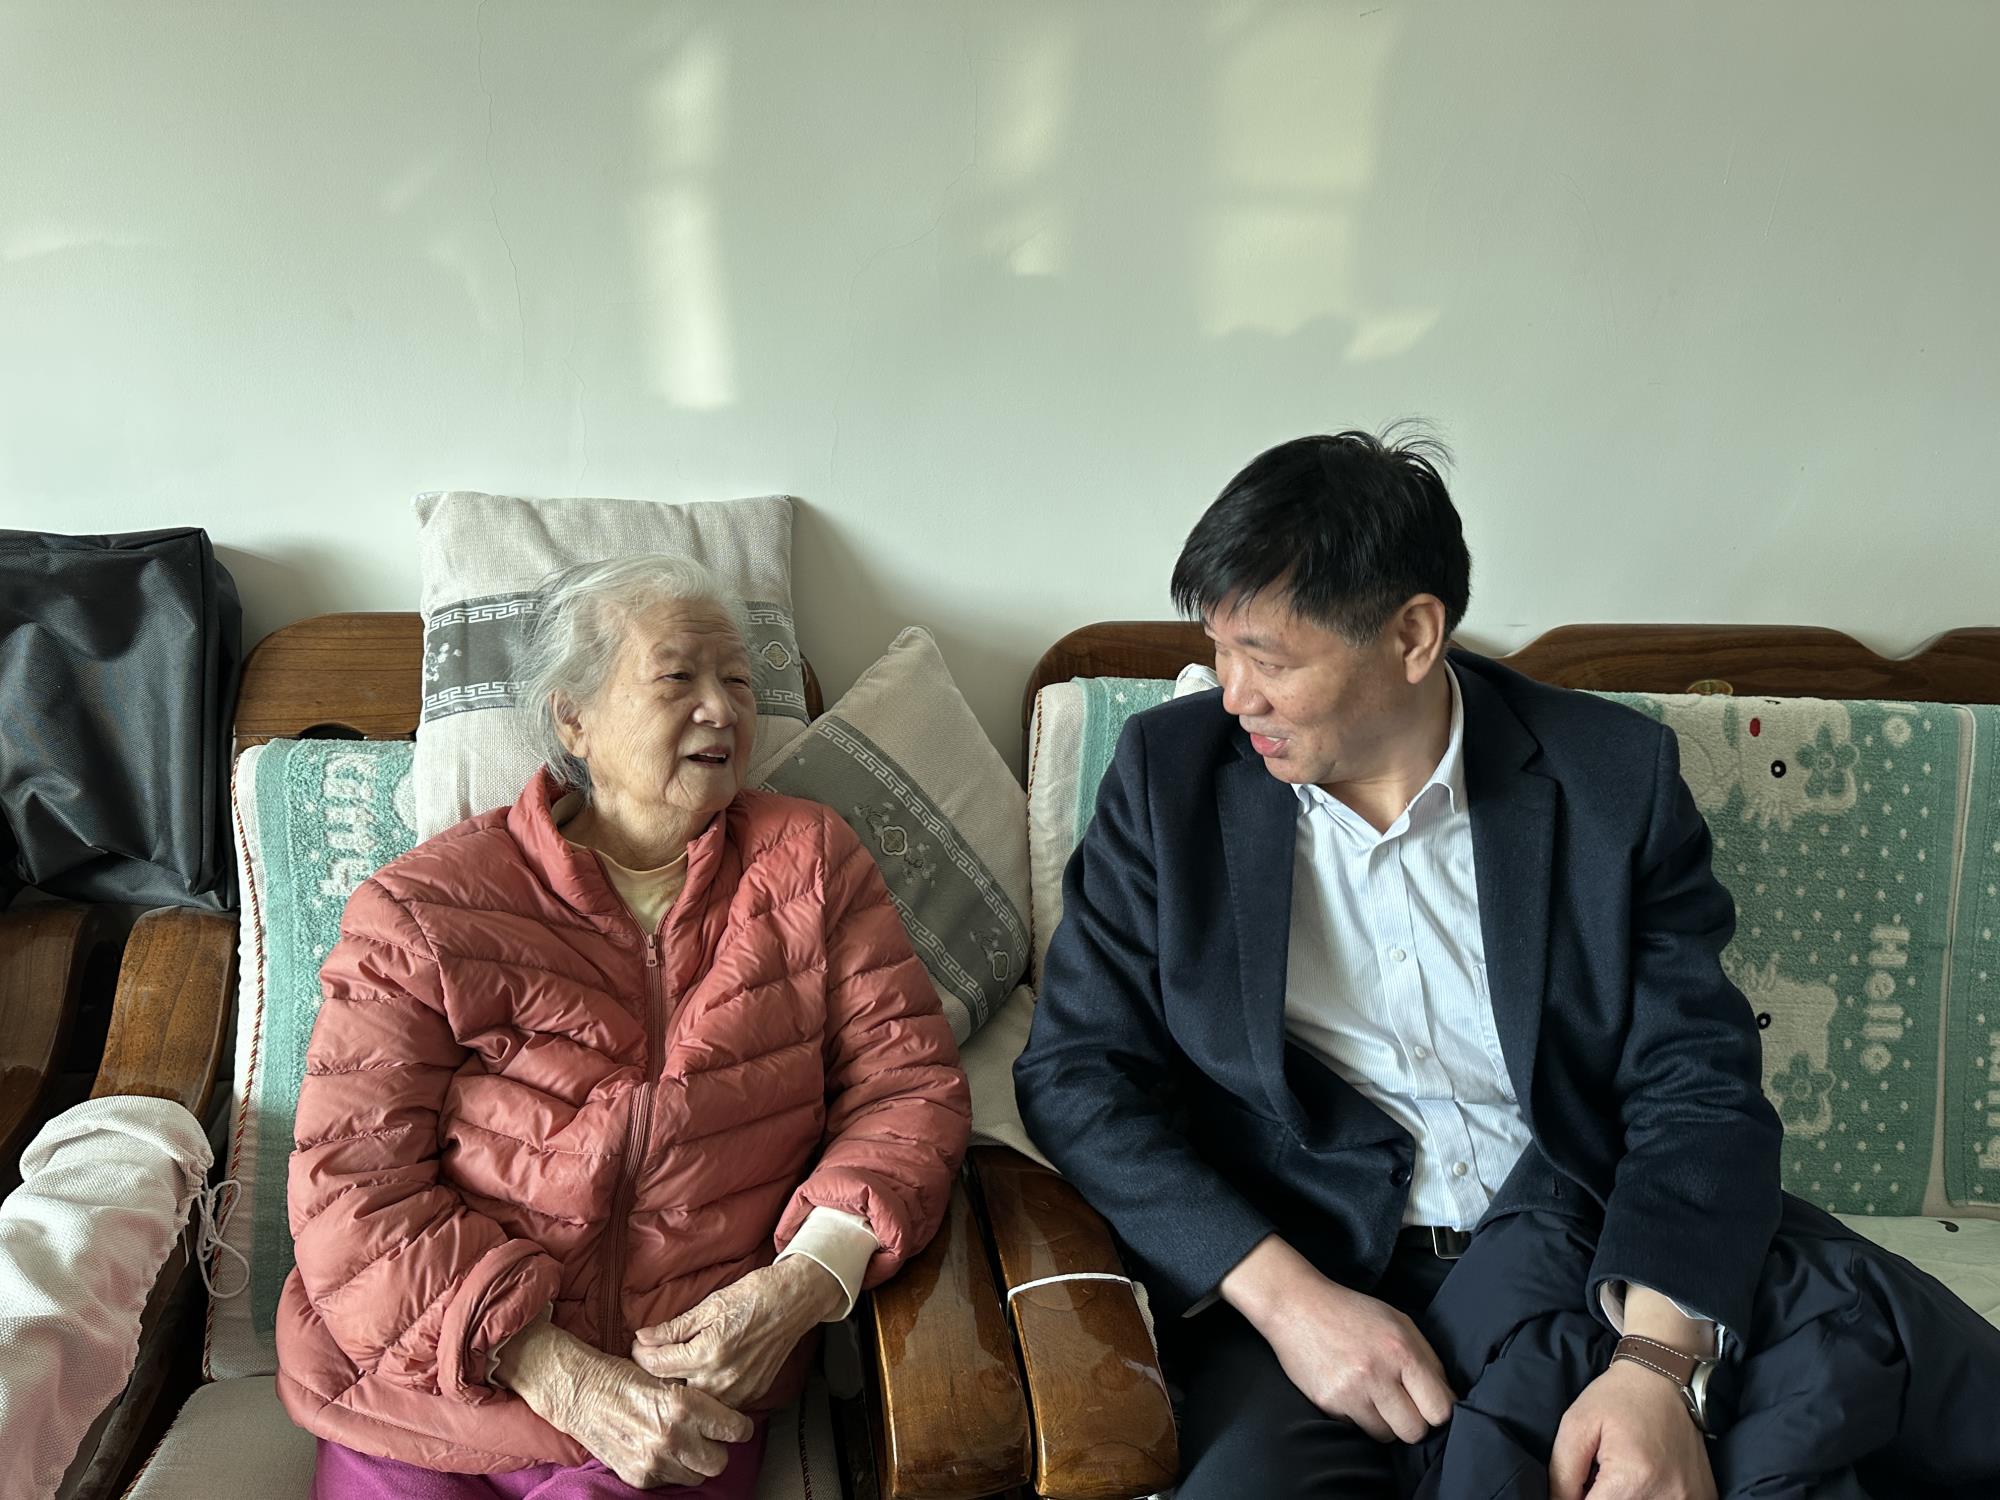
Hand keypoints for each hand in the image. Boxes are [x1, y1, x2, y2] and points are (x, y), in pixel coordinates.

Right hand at [494, 1317, 753, 1488]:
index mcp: (683, 1405)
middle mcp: (672, 1436)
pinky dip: (670, 1468)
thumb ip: (696, 1399)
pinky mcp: (639, 1477)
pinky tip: (661, 1450)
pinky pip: (670, 1481)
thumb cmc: (623, 1376)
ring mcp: (654, 1460)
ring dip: (694, 1462)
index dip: (739, 1428)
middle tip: (710, 1437)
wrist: (580, 1392)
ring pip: (696, 1475)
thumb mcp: (667, 1377)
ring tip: (684, 1444)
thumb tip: (724, 1411)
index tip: (737, 1426)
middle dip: (718, 1449)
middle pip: (719, 1461)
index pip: (733, 1429)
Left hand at [632, 1257, 846, 1407]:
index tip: (640, 1345)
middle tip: (655, 1355)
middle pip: (672, 1388)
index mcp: (707, 1354)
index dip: (641, 1353)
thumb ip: (673, 1328)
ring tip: (678, 1365)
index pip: (657, 1365)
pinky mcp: (750, 1395)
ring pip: (694, 1400)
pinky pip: (717, 1402)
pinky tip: (704, 1373)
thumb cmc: (754, 1296)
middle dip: (659, 1373)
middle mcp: (721, 1379)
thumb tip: (643, 1338)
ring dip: (682, 1385)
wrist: (793, 1302)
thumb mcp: (709, 1305)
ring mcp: (738, 1391)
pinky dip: (706, 1390)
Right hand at [1220, 1235, 1455, 1443]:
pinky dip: (1358, 1417)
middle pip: (1415, 1431)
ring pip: (1386, 1436)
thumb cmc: (1352, 1313)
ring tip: (1373, 1396)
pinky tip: (1350, 1392)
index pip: (1440, 1409)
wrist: (1297, 1305)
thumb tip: (1448, 1399)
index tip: (1430, 1405)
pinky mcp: (1327, 1404)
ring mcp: (1350, 1392)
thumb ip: (1428, 1360)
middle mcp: (1377, 1374)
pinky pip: (1357, 1430)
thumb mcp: (1399, 1322)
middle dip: (1412, 1422)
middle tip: (1401, 1404)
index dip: (1438, 1411)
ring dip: (1385, 1422)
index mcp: (1402, 1351)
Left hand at [1549, 1360, 1715, 1499]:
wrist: (1667, 1377)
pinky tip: (1643, 1477)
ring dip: (1623, 1497)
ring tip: (1620, 1474)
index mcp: (1633, 1480)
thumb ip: (1563, 1475)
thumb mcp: (1576, 1425)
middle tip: (1598, 1474)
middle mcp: (1668, 1497)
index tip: (1578, 1484)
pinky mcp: (1703, 1497)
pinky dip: (1648, 1496)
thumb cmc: (1619, 1397)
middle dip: (1601, 1498)